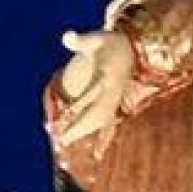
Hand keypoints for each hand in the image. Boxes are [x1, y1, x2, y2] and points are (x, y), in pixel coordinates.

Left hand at [51, 28, 133, 147]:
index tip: (66, 114)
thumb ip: (81, 40)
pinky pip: (111, 125)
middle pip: (97, 114)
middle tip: (60, 137)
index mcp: (108, 76)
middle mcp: (114, 92)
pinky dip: (104, 139)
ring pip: (102, 122)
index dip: (78, 106)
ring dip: (84, 132)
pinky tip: (98, 155)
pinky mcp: (116, 105)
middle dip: (79, 126)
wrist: (132, 48)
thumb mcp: (96, 37)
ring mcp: (116, 101)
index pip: (92, 94)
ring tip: (64, 141)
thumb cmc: (110, 42)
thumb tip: (66, 36)